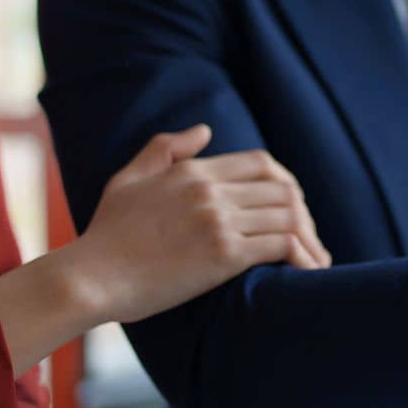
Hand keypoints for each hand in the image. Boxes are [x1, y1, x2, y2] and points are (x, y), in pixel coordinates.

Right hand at [69, 125, 330, 323]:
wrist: (90, 277)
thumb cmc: (106, 235)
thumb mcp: (128, 179)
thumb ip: (165, 149)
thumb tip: (205, 130)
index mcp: (193, 171)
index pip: (262, 164)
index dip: (287, 184)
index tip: (294, 209)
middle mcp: (210, 190)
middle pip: (284, 190)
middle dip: (304, 214)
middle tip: (310, 239)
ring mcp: (219, 221)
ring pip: (289, 217)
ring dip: (309, 239)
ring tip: (316, 261)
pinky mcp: (224, 254)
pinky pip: (282, 246)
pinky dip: (303, 257)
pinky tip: (308, 272)